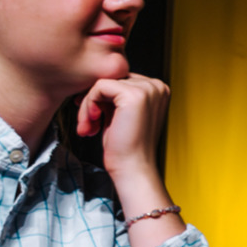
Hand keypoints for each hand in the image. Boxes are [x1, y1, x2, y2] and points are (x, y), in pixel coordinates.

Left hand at [76, 73, 169, 188]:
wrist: (132, 167)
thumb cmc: (126, 146)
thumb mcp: (121, 113)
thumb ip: (115, 94)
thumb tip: (94, 81)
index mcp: (158, 90)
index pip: (119, 79)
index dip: (102, 97)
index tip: (93, 117)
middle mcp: (157, 86)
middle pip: (111, 79)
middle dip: (93, 100)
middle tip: (89, 124)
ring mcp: (148, 89)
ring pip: (102, 83)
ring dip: (88, 104)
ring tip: (89, 126)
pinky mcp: (134, 95)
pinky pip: (98, 87)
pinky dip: (89, 104)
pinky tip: (93, 121)